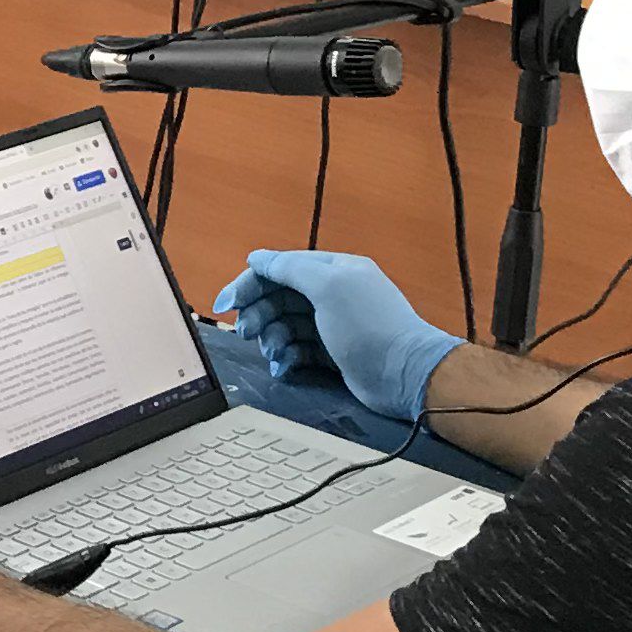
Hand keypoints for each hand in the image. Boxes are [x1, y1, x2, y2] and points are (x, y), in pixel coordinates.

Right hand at [213, 251, 457, 421]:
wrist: (405, 374)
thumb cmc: (368, 326)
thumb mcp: (328, 287)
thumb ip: (289, 268)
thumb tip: (256, 257)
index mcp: (334, 270)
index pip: (281, 269)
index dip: (250, 284)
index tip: (226, 305)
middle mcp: (333, 294)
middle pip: (279, 298)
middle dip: (258, 314)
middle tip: (245, 333)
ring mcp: (334, 325)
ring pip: (286, 325)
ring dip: (271, 338)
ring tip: (272, 353)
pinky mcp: (334, 354)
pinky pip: (298, 350)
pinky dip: (286, 357)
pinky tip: (282, 367)